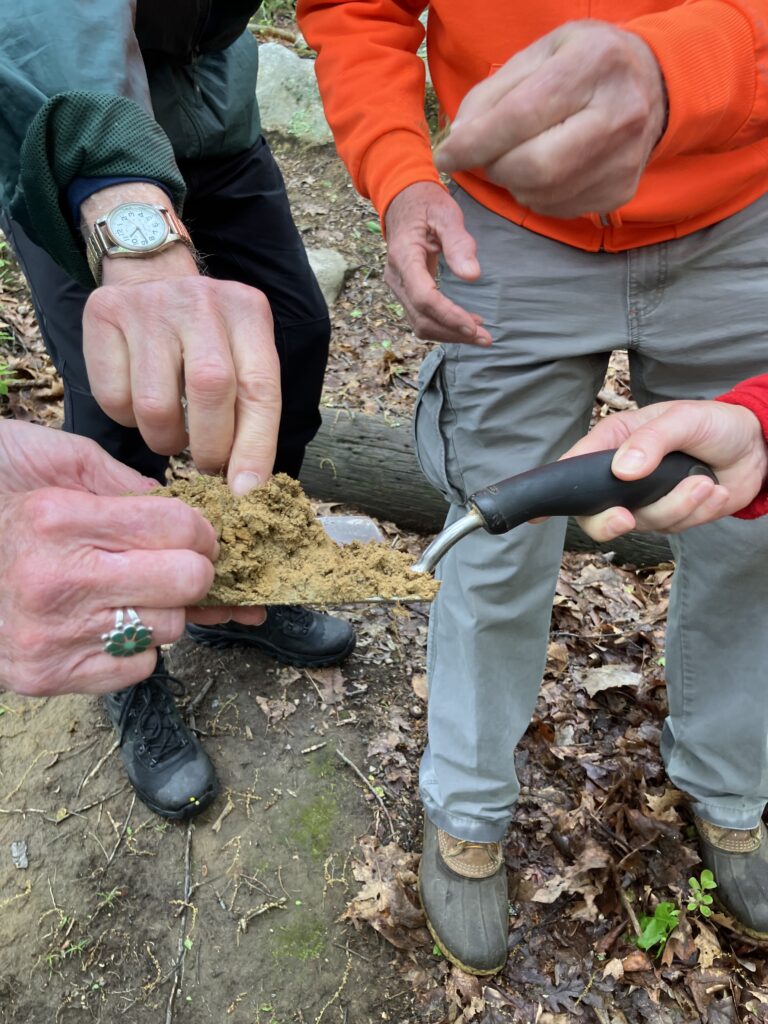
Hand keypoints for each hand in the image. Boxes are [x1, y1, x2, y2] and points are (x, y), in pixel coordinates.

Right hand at [0, 422, 264, 695]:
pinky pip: (139, 667)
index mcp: (58, 519)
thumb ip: (120, 483)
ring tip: (128, 590)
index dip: (201, 528)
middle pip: (187, 580)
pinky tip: (106, 621)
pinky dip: (136, 646)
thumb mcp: (50, 464)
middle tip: (176, 562)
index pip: (178, 526)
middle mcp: (57, 582)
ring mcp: (51, 635)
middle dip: (194, 567)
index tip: (196, 532)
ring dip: (163, 608)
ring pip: (169, 626)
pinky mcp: (47, 676)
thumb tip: (186, 508)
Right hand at [81, 184, 280, 495]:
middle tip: (207, 464)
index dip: (255, 447)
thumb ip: (251, 411)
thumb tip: (246, 486)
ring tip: (174, 435)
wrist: (153, 276)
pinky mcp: (104, 313)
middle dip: (209, 447)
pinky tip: (140, 406)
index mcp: (248, 313)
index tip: (245, 491)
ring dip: (166, 440)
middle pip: (210, 390)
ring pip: (156, 404)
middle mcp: (202, 302)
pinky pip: (113, 397)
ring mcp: (149, 305)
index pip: (259, 388)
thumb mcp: (243, 356)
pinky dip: (127, 420)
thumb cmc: (209, 338)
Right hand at [383, 182, 491, 345]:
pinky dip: (443, 326)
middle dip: (453, 332)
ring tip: (479, 334)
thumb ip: (459, 243)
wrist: (403, 200)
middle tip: (486, 338)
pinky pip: (421, 317)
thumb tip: (472, 276)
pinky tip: (466, 324)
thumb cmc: (426, 204)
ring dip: (449, 333)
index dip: (449, 316)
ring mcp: (398, 286)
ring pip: (420, 323)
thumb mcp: (446, 214)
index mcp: (404, 257)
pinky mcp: (406, 291)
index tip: (474, 327)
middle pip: (421, 318)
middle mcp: (396, 277)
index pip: (424, 297)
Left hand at [434, 21, 665, 218]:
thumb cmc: (583, 64)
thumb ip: (493, 94)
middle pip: (535, 166)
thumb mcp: (539, 54)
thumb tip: (458, 141)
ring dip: (513, 184)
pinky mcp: (621, 190)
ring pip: (543, 194)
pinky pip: (559, 208)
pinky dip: (536, 195)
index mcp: (594, 64)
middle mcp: (619, 113)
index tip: (446, 155)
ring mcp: (625, 158)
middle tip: (484, 157)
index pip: (521, 116)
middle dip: (495, 167)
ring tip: (516, 157)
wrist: (651, 83)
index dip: (475, 143)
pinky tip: (542, 171)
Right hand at [562, 401, 767, 538]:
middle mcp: (622, 476)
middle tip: (625, 517)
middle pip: (594, 514)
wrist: (756, 448)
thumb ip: (651, 442)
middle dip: (609, 522)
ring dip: (677, 505)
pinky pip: (673, 527)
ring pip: (642, 522)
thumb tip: (622, 471)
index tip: (536, 512)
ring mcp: (645, 499)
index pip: (573, 469)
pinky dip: (696, 510)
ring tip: (704, 481)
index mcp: (613, 444)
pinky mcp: (671, 516)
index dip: (552, 491)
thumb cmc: (713, 423)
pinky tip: (712, 489)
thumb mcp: (682, 420)